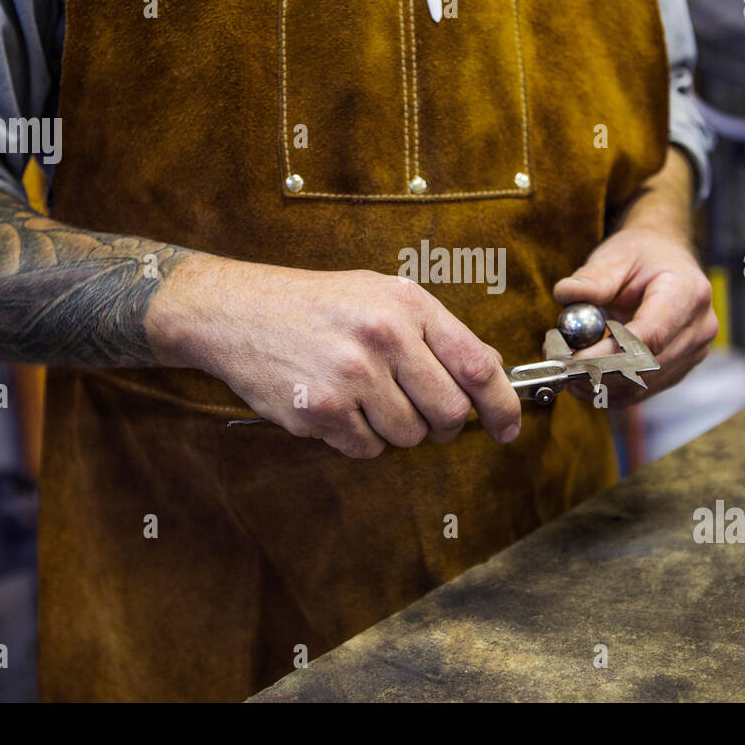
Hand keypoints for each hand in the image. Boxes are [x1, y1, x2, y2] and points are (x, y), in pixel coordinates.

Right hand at [147, 256, 521, 458]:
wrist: (237, 311)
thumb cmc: (316, 304)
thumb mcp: (380, 294)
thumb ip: (434, 330)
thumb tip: (488, 370)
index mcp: (406, 304)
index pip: (477, 365)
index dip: (502, 405)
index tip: (508, 427)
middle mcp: (383, 338)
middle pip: (449, 413)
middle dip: (443, 425)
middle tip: (423, 415)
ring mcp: (352, 377)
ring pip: (409, 437)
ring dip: (396, 431)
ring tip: (367, 399)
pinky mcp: (322, 411)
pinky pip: (367, 450)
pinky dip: (360, 439)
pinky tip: (339, 408)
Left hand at [553, 228, 716, 408]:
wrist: (667, 262)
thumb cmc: (642, 255)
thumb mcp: (617, 255)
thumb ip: (593, 277)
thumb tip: (566, 294)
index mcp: (687, 293)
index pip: (650, 336)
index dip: (608, 354)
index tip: (571, 357)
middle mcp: (697, 328)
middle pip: (644, 367)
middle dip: (595, 370)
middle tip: (556, 360)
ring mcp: (692, 353)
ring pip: (640, 385)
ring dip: (596, 382)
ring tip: (564, 362)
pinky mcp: (678, 370)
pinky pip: (639, 391)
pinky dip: (606, 387)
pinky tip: (581, 372)